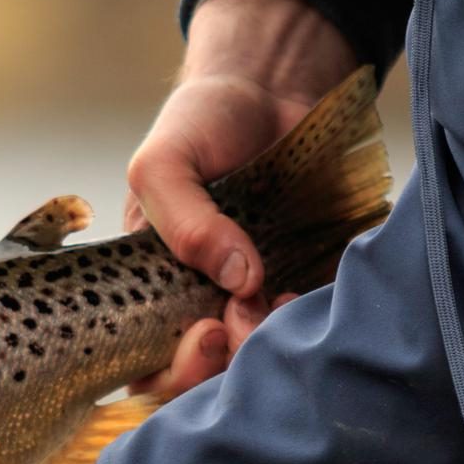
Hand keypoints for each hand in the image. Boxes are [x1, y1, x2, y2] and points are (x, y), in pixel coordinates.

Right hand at [124, 0, 357, 398]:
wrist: (274, 84)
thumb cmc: (201, 123)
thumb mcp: (163, 163)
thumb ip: (182, 220)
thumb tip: (238, 279)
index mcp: (152, 289)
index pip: (149, 364)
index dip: (173, 372)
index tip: (208, 333)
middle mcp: (202, 304)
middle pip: (206, 379)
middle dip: (226, 367)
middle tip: (244, 323)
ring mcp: (255, 299)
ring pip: (259, 362)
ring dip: (271, 348)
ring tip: (284, 303)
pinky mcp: (307, 283)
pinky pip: (313, 328)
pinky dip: (314, 324)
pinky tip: (311, 296)